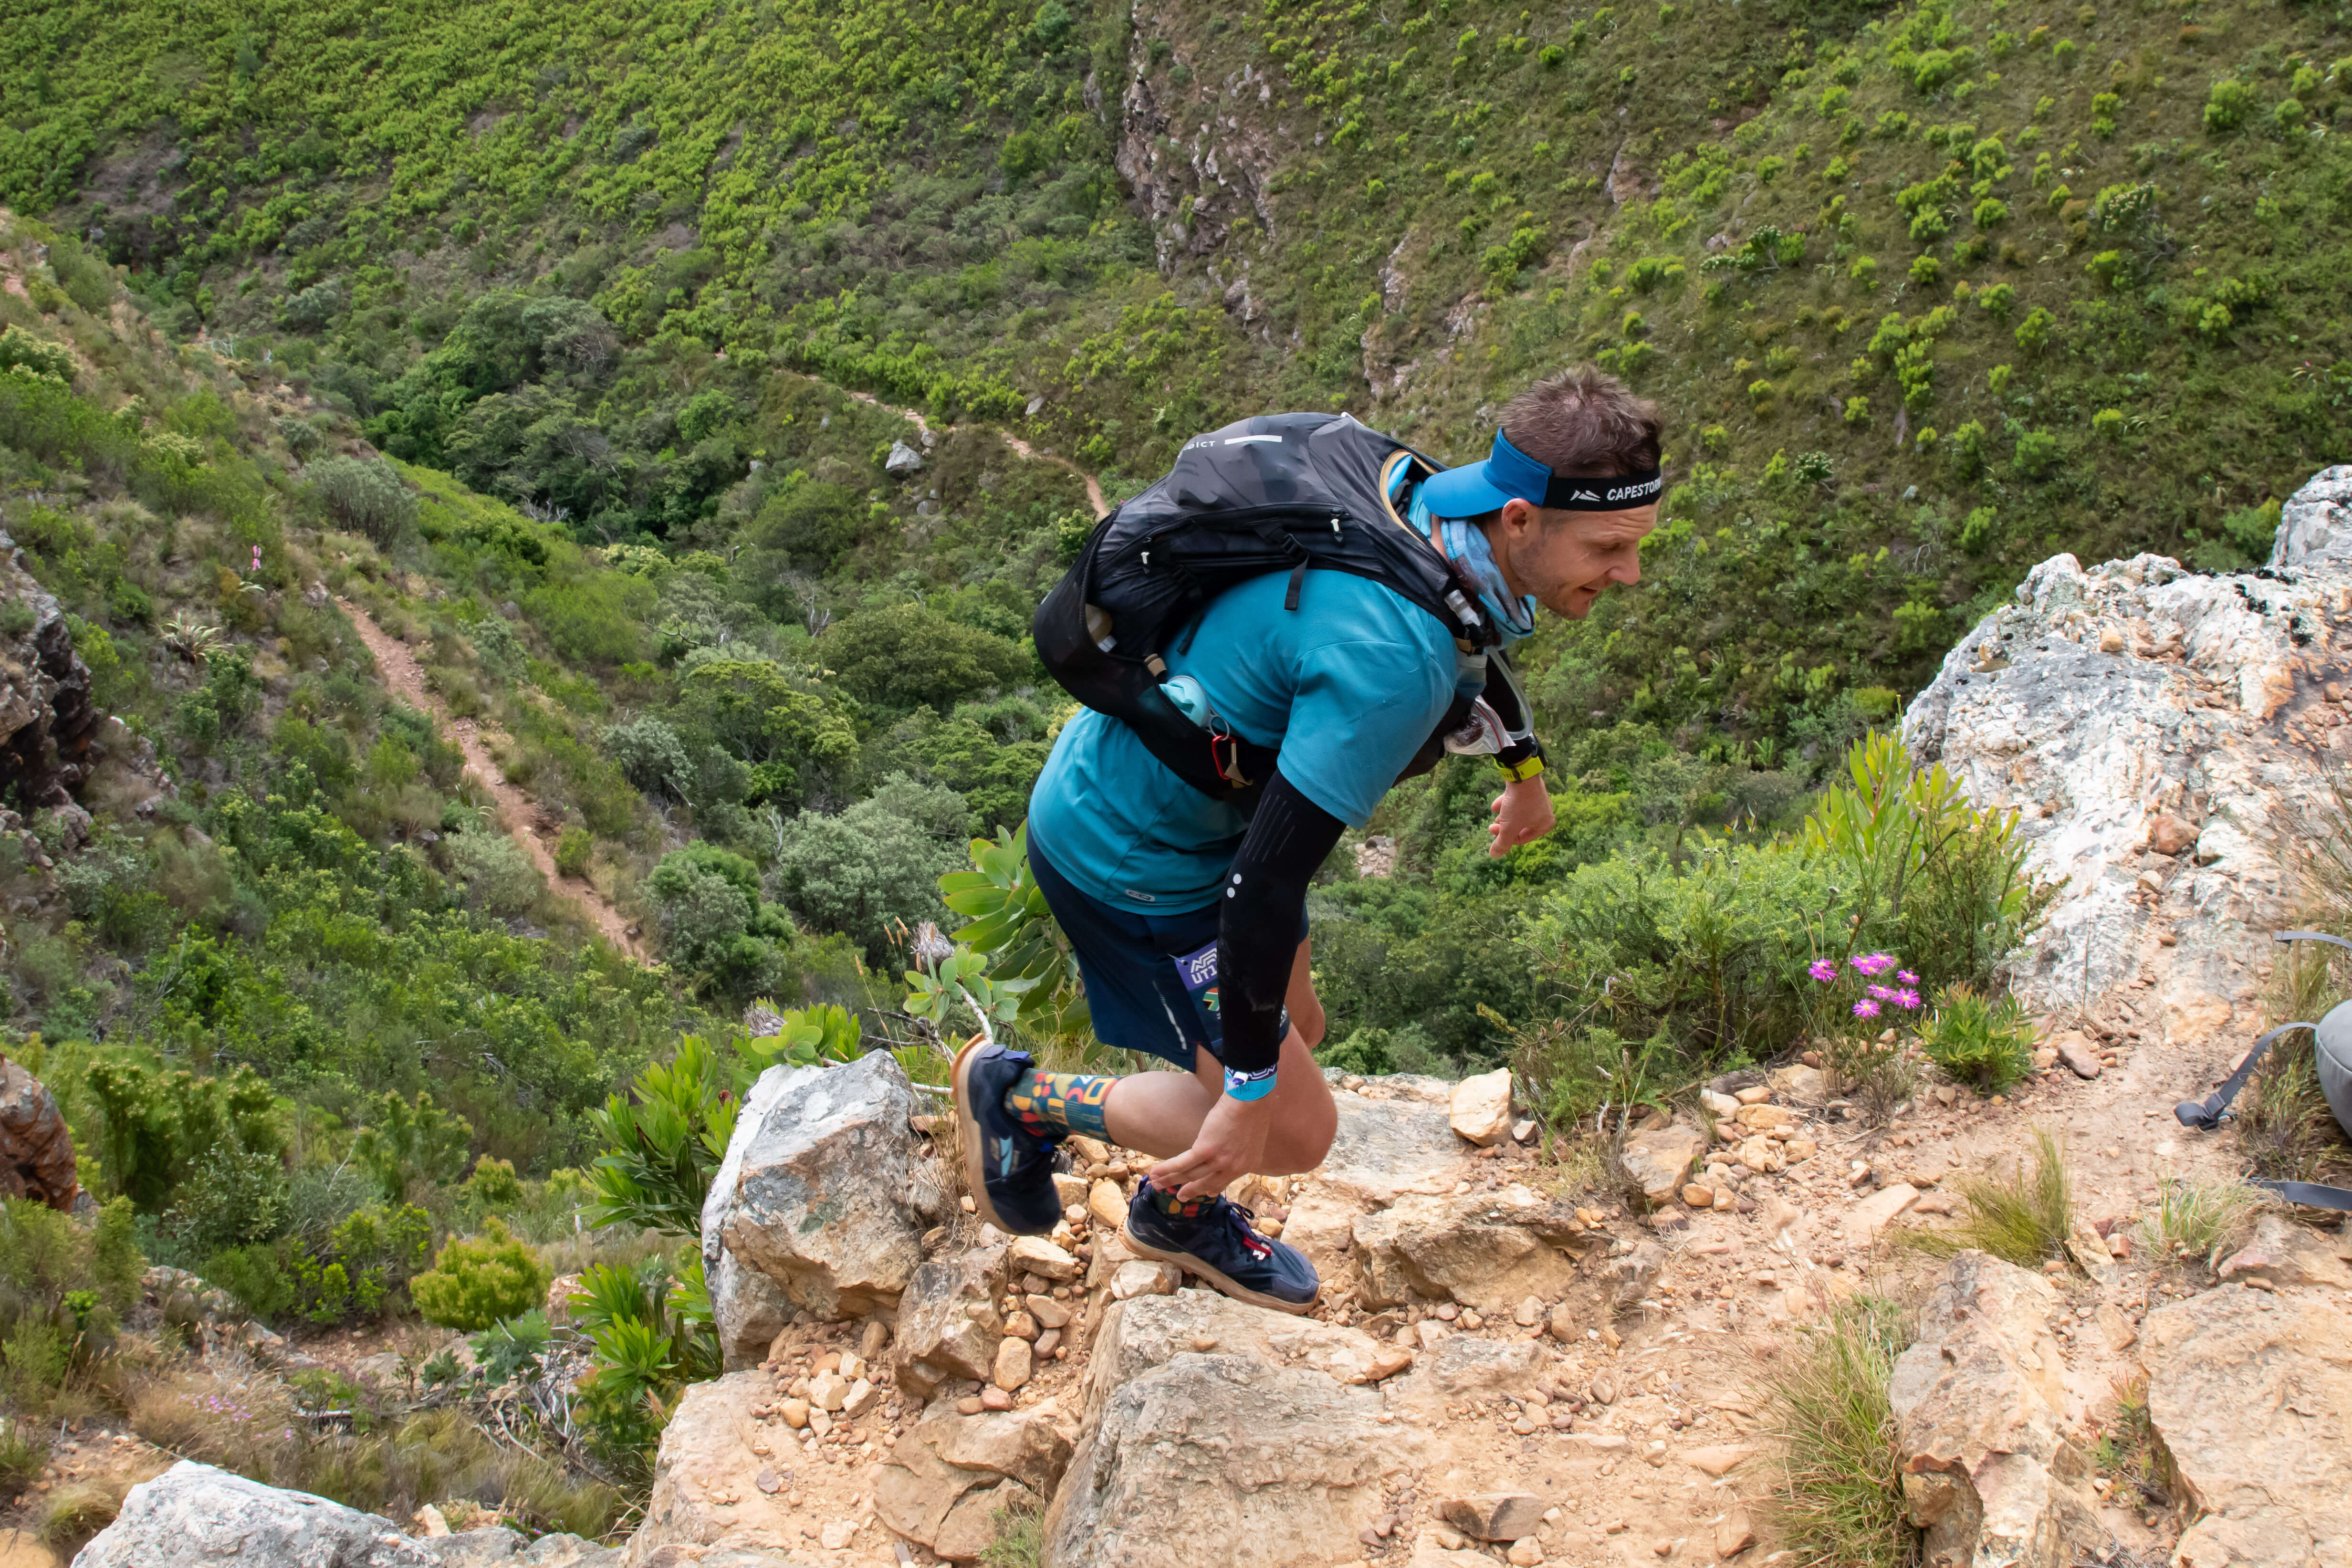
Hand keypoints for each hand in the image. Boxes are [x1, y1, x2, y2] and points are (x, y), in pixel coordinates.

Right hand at [1149, 1091, 1273, 1201]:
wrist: (1250, 1100)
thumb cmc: (1254, 1110)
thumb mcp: (1252, 1138)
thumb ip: (1240, 1149)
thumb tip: (1230, 1148)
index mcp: (1246, 1165)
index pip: (1224, 1182)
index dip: (1211, 1188)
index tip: (1204, 1191)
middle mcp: (1233, 1168)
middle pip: (1205, 1183)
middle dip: (1189, 1191)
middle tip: (1179, 1196)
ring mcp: (1218, 1161)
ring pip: (1190, 1175)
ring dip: (1171, 1181)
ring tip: (1158, 1185)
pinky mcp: (1204, 1150)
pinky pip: (1182, 1164)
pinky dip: (1167, 1169)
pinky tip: (1155, 1173)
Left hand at [1487, 775, 1555, 858]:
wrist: (1522, 776)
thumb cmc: (1519, 805)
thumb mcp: (1508, 828)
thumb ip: (1502, 843)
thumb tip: (1495, 855)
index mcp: (1545, 825)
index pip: (1522, 838)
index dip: (1505, 838)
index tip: (1492, 830)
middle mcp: (1545, 813)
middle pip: (1520, 826)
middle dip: (1505, 826)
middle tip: (1493, 824)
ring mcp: (1539, 800)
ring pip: (1518, 813)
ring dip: (1505, 815)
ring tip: (1497, 814)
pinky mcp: (1531, 789)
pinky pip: (1518, 801)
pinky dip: (1507, 804)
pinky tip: (1495, 804)